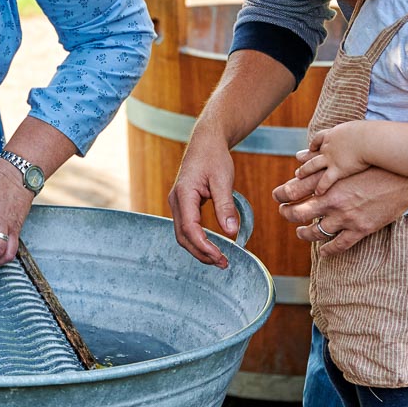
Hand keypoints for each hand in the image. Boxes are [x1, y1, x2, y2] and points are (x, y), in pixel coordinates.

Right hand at [168, 135, 237, 269]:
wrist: (205, 142)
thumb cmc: (214, 157)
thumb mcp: (223, 180)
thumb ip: (226, 206)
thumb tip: (231, 232)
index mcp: (183, 194)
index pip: (190, 228)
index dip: (204, 246)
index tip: (222, 257)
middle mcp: (176, 200)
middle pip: (183, 236)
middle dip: (201, 253)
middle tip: (224, 264)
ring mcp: (178, 203)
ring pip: (183, 234)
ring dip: (199, 249)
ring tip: (219, 259)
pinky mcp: (183, 204)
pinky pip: (186, 227)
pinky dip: (198, 240)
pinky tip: (212, 245)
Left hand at [272, 165, 407, 254]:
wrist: (400, 178)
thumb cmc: (369, 166)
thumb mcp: (341, 163)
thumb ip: (319, 164)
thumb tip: (298, 157)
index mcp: (325, 183)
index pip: (290, 191)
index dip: (280, 195)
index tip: (278, 197)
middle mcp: (331, 201)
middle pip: (296, 213)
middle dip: (287, 214)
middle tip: (285, 213)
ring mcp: (345, 217)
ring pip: (315, 232)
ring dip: (304, 234)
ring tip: (301, 232)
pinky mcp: (360, 229)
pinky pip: (339, 245)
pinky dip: (328, 250)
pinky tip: (323, 251)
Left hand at [295, 123, 370, 194]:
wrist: (371, 140)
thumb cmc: (372, 133)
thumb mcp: (361, 129)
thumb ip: (359, 133)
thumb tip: (367, 133)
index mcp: (334, 135)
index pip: (320, 138)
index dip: (315, 144)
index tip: (310, 148)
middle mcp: (329, 146)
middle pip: (313, 153)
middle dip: (305, 159)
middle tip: (298, 163)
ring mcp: (331, 158)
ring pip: (313, 166)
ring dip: (305, 171)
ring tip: (298, 176)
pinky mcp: (338, 170)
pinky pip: (325, 180)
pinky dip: (320, 187)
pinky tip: (316, 193)